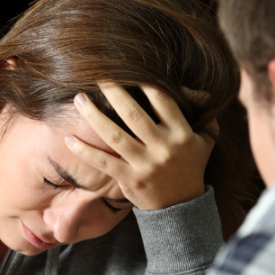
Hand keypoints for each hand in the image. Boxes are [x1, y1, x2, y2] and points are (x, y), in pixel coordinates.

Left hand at [69, 83, 215, 210]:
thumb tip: (188, 85)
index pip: (163, 101)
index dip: (145, 82)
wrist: (181, 206)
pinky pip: (103, 162)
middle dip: (114, 92)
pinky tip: (69, 139)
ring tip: (79, 98)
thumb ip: (203, 111)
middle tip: (98, 75)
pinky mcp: (130, 180)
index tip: (128, 68)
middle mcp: (163, 148)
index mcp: (182, 134)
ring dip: (94, 116)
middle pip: (134, 114)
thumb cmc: (190, 165)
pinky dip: (85, 151)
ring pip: (115, 136)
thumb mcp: (206, 138)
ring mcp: (145, 165)